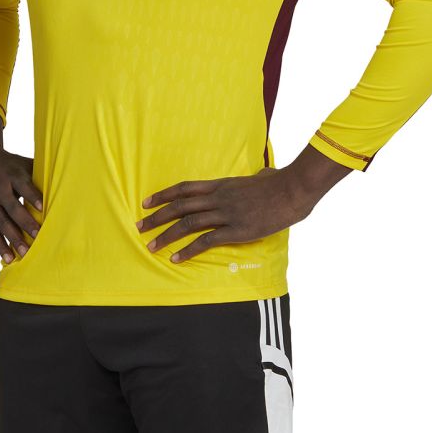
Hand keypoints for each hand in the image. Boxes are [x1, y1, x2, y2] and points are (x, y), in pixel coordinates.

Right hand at [0, 144, 43, 263]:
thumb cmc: (8, 164)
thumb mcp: (22, 164)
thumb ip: (39, 174)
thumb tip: (65, 182)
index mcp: (12, 175)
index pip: (24, 187)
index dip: (33, 197)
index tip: (43, 207)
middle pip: (13, 208)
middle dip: (26, 223)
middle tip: (38, 236)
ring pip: (2, 223)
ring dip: (14, 239)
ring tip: (25, 253)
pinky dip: (0, 245)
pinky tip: (8, 258)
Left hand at [135, 166, 320, 262]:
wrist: (292, 190)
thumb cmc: (279, 184)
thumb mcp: (261, 177)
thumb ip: (255, 177)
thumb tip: (261, 174)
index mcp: (221, 185)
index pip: (185, 188)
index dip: (164, 195)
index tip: (146, 202)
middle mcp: (218, 198)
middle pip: (180, 206)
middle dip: (157, 217)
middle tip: (139, 226)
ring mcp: (226, 214)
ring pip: (188, 224)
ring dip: (167, 236)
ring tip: (151, 246)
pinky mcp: (236, 230)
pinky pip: (206, 241)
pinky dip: (188, 250)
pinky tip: (176, 258)